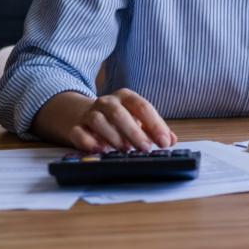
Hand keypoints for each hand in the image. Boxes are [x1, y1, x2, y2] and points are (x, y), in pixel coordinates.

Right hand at [35, 89, 176, 152]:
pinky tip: (100, 150)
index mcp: (126, 97)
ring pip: (98, 121)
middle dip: (134, 132)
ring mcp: (90, 113)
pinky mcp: (76, 126)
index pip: (143, 107)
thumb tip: (172, 140)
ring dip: (113, 136)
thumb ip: (155, 129)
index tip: (165, 142)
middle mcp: (107, 102)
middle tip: (145, 148)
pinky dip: (88, 142)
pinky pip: (78, 132)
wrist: (85, 116)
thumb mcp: (138, 120)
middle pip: (120, 114)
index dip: (155, 125)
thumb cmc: (119, 120)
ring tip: (124, 150)